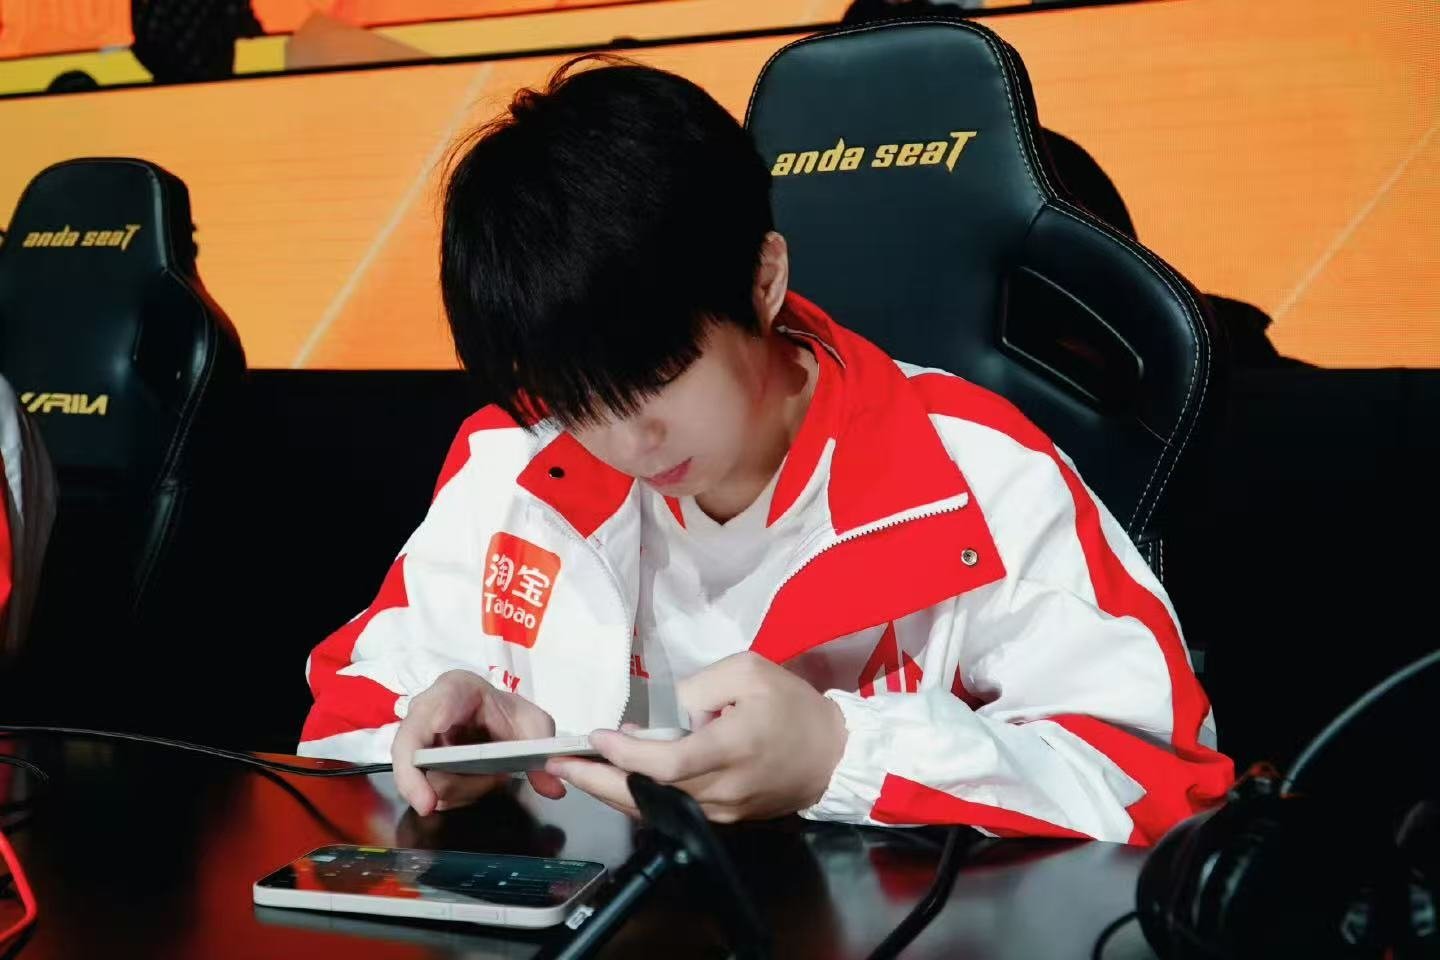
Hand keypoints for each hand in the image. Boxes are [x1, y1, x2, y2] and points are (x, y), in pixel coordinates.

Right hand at [392, 669, 566, 815]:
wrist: (496, 722)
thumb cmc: (508, 715)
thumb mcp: (533, 726)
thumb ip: (543, 751)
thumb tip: (553, 788)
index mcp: (458, 688)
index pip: (445, 695)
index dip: (440, 710)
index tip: (442, 724)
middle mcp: (428, 711)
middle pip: (409, 742)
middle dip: (414, 776)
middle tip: (427, 803)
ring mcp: (418, 740)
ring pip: (417, 774)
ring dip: (455, 790)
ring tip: (492, 781)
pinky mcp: (416, 765)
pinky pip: (422, 789)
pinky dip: (451, 797)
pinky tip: (476, 788)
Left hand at [546, 652, 846, 822]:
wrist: (833, 753)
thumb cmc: (791, 704)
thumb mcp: (749, 671)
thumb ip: (698, 688)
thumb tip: (659, 711)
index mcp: (731, 747)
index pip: (669, 762)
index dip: (628, 755)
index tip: (598, 737)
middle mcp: (723, 787)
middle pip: (652, 793)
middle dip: (600, 782)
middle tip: (561, 766)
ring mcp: (723, 810)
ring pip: (658, 808)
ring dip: (612, 793)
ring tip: (576, 772)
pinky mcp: (725, 818)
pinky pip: (674, 812)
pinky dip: (640, 798)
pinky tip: (615, 782)